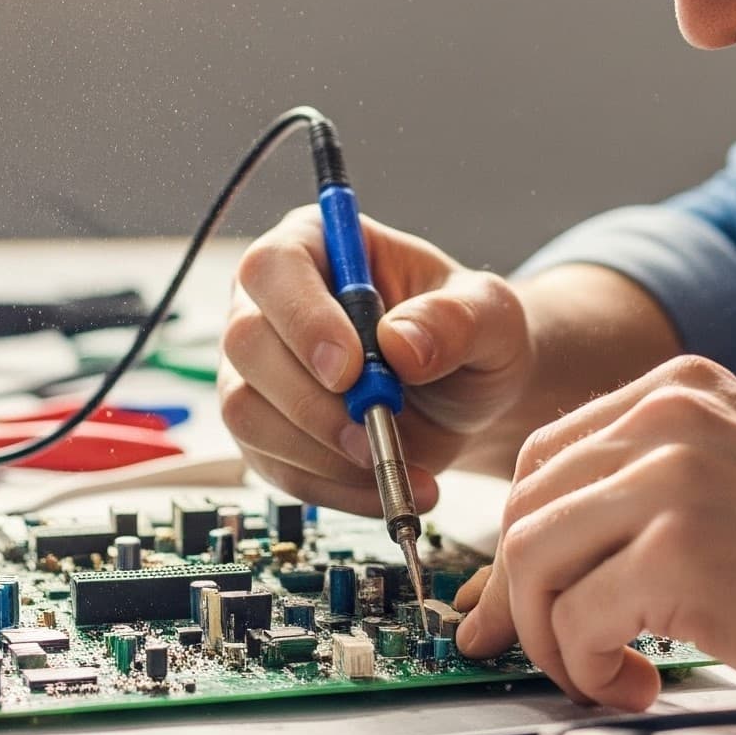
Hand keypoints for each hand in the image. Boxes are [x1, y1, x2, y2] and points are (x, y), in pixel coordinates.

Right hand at [218, 207, 533, 513]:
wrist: (469, 394)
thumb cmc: (471, 335)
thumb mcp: (489, 315)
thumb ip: (455, 319)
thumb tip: (400, 342)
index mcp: (315, 245)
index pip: (274, 269)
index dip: (302, 319)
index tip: (348, 370)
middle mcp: (269, 303)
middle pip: (246, 343)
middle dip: (312, 401)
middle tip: (377, 430)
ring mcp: (257, 370)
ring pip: (246, 412)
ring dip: (319, 452)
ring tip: (394, 464)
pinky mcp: (266, 432)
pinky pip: (275, 468)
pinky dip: (332, 489)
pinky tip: (386, 488)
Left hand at [454, 354, 735, 711]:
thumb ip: (653, 484)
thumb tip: (552, 551)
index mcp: (683, 390)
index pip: (545, 455)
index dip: (520, 539)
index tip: (517, 599)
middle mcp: (670, 417)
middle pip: (525, 506)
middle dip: (521, 597)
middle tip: (544, 652)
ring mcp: (671, 479)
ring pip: (532, 558)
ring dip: (549, 636)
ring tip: (599, 671)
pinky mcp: (678, 553)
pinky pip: (574, 617)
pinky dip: (585, 666)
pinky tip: (632, 684)